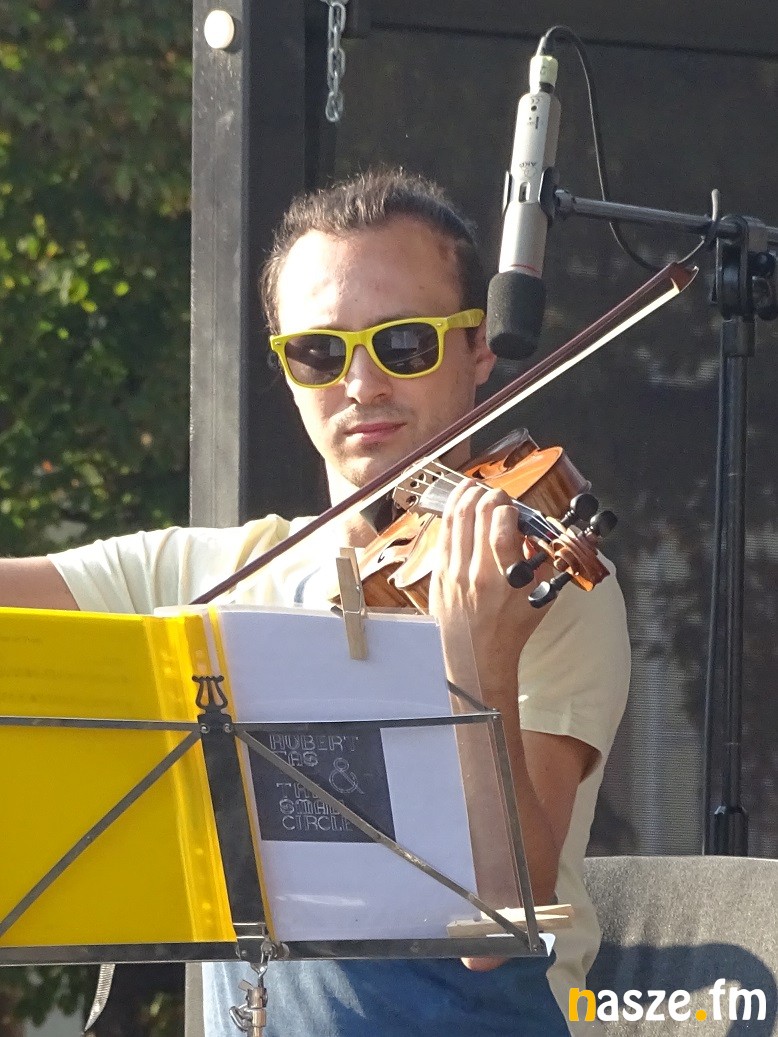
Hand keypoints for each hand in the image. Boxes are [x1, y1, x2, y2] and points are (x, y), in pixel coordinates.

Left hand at [428, 478, 550, 705]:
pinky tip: (458, 503)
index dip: (509, 508)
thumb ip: (542, 561)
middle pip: (477, 513)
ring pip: (456, 518)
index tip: (514, 508)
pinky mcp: (438, 573)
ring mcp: (452, 571)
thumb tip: (534, 532)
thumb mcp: (540, 596)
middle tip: (499, 496)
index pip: (501, 523)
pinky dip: (451, 512)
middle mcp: (473, 570)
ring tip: (476, 487)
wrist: (477, 656)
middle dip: (490, 496)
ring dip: (466, 496)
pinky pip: (443, 533)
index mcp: (502, 576)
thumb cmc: (510, 629)